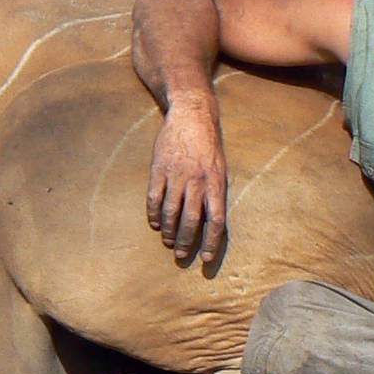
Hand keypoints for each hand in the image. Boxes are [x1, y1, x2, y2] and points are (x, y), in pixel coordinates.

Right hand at [147, 101, 227, 265]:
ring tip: (168, 242)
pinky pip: (154, 198)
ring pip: (170, 212)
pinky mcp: (159, 168)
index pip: (215, 220)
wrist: (192, 114)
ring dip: (168, 231)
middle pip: (191, 220)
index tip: (205, 258)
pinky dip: (153, 214)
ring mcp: (176, 174)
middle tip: (181, 255)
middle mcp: (197, 180)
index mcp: (216, 182)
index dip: (210, 242)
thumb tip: (212, 222)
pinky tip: (154, 223)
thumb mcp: (220, 167)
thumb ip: (216, 192)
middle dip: (186, 242)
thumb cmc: (209, 143)